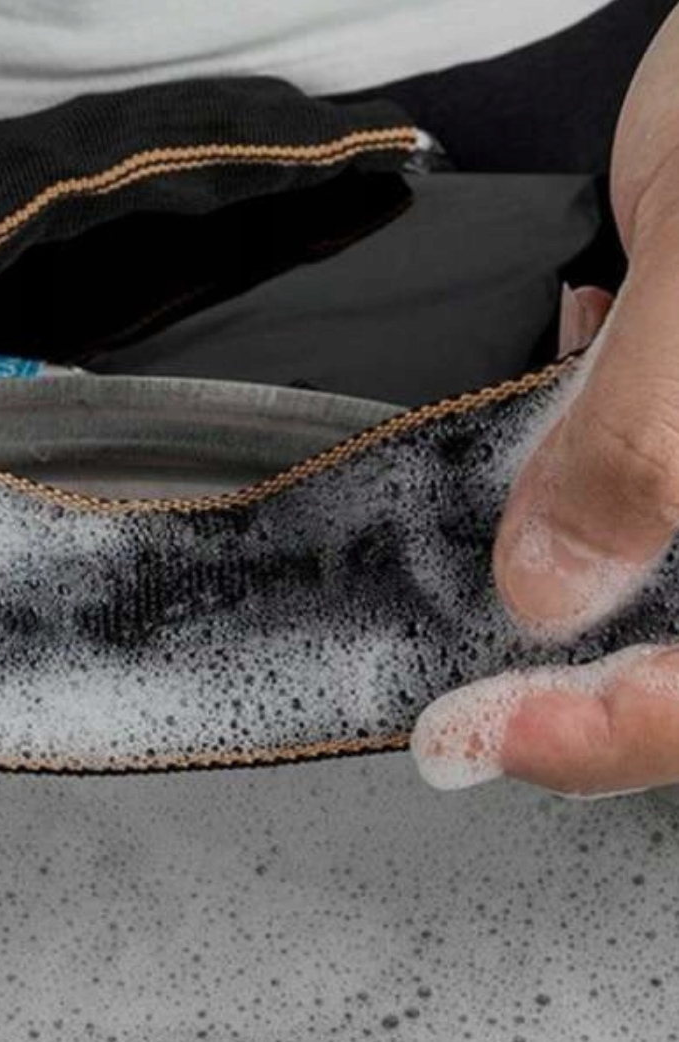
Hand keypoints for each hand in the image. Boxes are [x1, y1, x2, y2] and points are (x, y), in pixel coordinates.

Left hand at [413, 4, 678, 796]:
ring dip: (564, 587)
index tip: (478, 738)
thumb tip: (551, 593)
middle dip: (583, 685)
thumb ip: (644, 447)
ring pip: (646, 560)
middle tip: (464, 709)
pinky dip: (567, 475)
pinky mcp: (673, 384)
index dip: (608, 737)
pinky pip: (628, 467)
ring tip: (484, 613)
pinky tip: (528, 444)